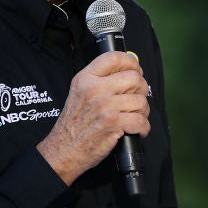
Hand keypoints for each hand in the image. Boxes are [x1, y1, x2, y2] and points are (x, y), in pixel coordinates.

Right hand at [37, 51, 148, 183]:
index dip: (131, 62)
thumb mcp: (80, 93)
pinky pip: (142, 121)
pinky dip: (143, 128)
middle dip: (141, 90)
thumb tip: (128, 72)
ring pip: (141, 101)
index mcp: (86, 78)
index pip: (114, 57)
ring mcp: (104, 105)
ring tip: (133, 118)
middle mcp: (95, 89)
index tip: (136, 70)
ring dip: (143, 112)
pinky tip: (136, 130)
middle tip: (135, 99)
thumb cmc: (74, 125)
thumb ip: (99, 81)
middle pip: (134, 78)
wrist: (63, 150)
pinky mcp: (113, 123)